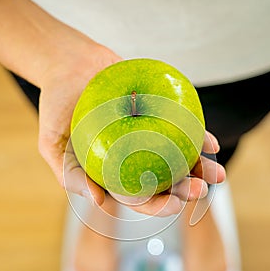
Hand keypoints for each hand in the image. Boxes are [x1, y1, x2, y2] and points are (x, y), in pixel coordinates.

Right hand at [37, 32, 224, 215]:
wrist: (70, 65)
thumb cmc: (57, 104)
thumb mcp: (52, 142)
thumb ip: (70, 174)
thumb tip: (99, 202)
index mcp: (112, 172)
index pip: (136, 196)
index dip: (156, 206)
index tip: (174, 206)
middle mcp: (133, 158)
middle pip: (162, 181)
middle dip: (185, 191)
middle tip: (201, 190)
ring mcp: (148, 137)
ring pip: (177, 157)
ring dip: (199, 169)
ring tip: (218, 175)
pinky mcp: (158, 115)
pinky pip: (180, 127)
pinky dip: (198, 137)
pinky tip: (213, 144)